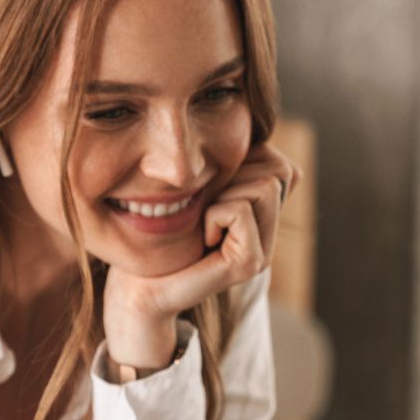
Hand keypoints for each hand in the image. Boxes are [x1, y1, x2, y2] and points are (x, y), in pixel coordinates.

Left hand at [104, 142, 300, 369]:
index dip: (243, 161)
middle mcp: (270, 234)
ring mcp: (264, 251)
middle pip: (279, 171)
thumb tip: (258, 135)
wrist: (139, 284)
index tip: (211, 191)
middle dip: (234, 176)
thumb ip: (230, 165)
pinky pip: (240, 210)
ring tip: (205, 222)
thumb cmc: (159, 231)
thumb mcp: (200, 187)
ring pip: (265, 186)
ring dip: (223, 195)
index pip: (281, 164)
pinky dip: (214, 215)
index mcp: (263, 215)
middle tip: (206, 208)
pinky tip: (202, 238)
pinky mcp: (250, 263)